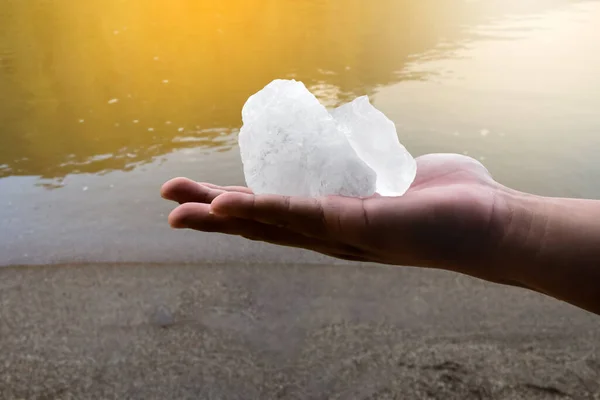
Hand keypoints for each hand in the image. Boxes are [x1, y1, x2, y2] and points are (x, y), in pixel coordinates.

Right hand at [161, 154, 514, 283]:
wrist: (492, 225)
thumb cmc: (450, 201)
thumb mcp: (398, 177)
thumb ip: (375, 169)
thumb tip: (368, 156)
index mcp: (337, 219)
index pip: (277, 211)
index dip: (236, 205)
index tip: (201, 195)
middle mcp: (332, 233)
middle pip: (262, 223)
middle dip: (212, 214)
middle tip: (168, 204)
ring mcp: (342, 233)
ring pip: (271, 223)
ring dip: (223, 215)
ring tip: (181, 210)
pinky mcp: (360, 225)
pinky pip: (305, 215)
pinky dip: (265, 211)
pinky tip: (228, 208)